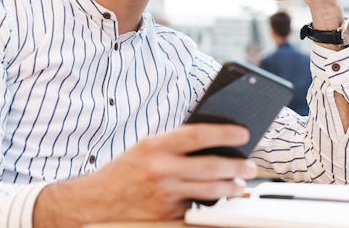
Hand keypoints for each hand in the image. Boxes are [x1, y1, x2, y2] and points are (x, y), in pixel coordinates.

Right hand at [32, 124, 257, 227]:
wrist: (98, 201)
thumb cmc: (125, 170)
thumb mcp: (145, 147)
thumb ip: (174, 143)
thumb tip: (211, 140)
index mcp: (154, 146)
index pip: (197, 135)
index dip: (224, 133)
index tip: (243, 134)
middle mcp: (160, 169)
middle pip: (210, 166)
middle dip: (236, 166)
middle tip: (249, 165)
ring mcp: (164, 194)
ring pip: (210, 190)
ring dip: (231, 187)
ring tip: (241, 184)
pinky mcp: (167, 214)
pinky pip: (197, 207)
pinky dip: (212, 203)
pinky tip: (222, 199)